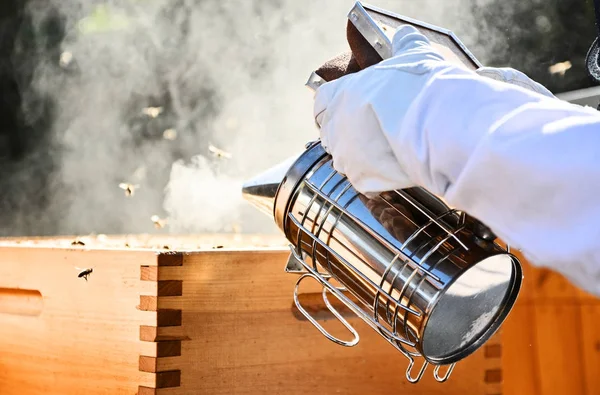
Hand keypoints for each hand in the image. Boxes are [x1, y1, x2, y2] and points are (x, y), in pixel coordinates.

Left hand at [313, 25, 554, 195]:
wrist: (437, 124)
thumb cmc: (420, 87)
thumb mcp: (412, 54)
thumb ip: (402, 44)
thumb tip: (403, 36)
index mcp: (338, 96)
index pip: (321, 103)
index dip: (335, 105)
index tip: (352, 107)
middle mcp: (335, 128)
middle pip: (331, 133)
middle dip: (350, 133)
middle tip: (376, 131)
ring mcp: (345, 157)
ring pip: (347, 160)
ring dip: (363, 157)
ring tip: (389, 150)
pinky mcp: (361, 180)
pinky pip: (365, 181)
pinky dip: (379, 176)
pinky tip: (397, 166)